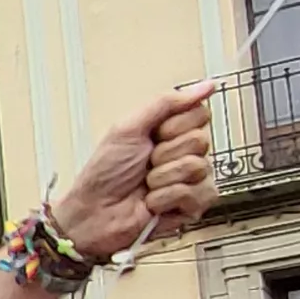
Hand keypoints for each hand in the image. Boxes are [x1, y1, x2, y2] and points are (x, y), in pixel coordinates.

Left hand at [49, 83, 219, 256]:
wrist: (94, 212)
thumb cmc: (104, 173)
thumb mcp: (128, 128)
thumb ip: (167, 102)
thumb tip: (205, 86)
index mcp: (170, 132)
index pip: (199, 115)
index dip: (174, 126)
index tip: (153, 136)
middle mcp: (183, 154)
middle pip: (201, 141)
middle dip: (165, 154)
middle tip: (145, 164)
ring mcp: (190, 180)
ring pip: (199, 167)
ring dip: (163, 178)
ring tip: (146, 185)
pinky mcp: (192, 206)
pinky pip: (199, 193)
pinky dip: (168, 198)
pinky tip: (154, 203)